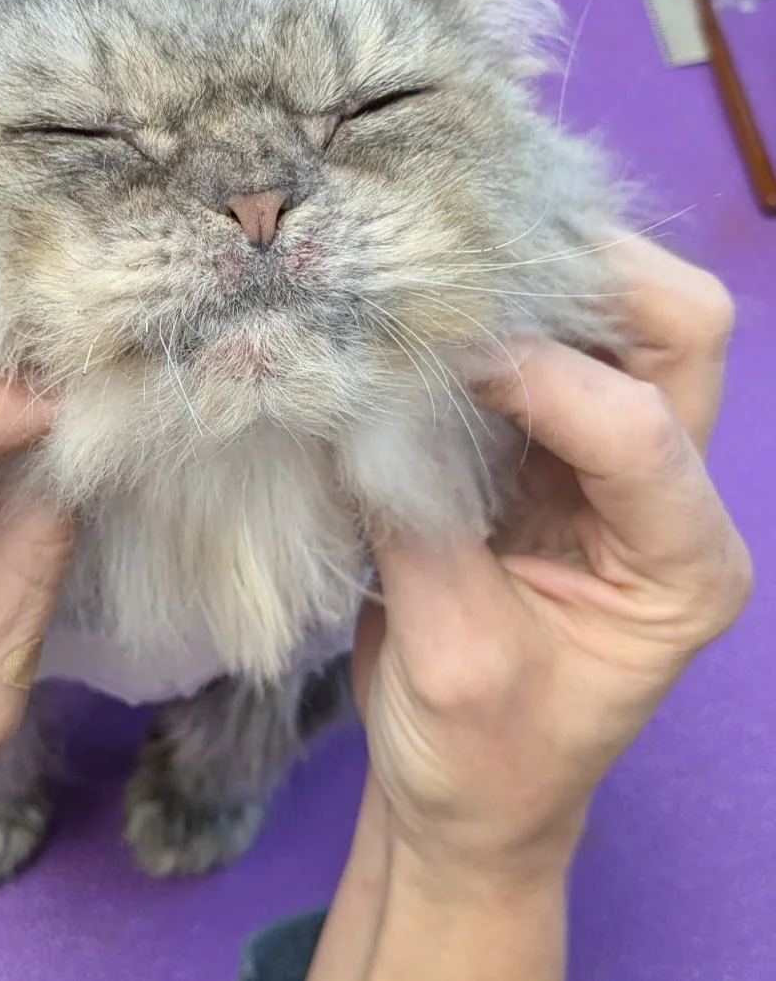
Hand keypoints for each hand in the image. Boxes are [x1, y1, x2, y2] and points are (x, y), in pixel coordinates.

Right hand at [309, 239, 750, 980]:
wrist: (469, 796)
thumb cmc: (480, 759)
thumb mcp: (452, 656)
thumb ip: (421, 521)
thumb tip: (365, 397)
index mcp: (682, 566)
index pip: (637, 428)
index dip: (539, 376)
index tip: (437, 355)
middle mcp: (668, 497)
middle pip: (677, 332)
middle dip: (584, 273)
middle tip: (473, 252)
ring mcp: (609, 465)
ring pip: (617, 319)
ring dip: (536, 277)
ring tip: (444, 264)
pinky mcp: (546, 452)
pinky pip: (540, 347)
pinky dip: (490, 313)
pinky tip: (428, 305)